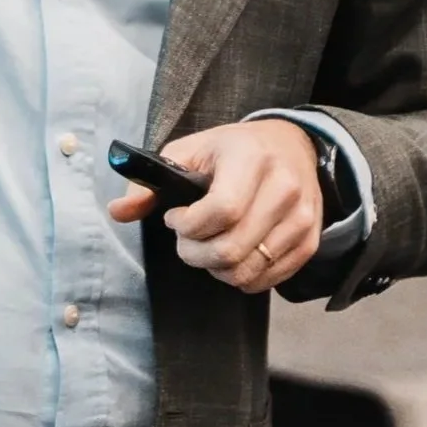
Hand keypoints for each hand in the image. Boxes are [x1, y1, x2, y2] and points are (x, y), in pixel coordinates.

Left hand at [108, 119, 321, 291]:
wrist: (294, 146)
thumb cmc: (233, 150)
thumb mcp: (188, 152)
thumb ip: (149, 183)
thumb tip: (117, 212)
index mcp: (251, 159)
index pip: (222, 211)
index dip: (188, 226)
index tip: (175, 218)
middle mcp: (284, 188)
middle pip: (231, 249)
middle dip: (194, 253)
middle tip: (187, 239)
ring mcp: (302, 218)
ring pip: (248, 271)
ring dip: (216, 268)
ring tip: (209, 246)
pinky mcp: (309, 241)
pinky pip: (268, 280)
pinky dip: (242, 276)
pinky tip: (233, 253)